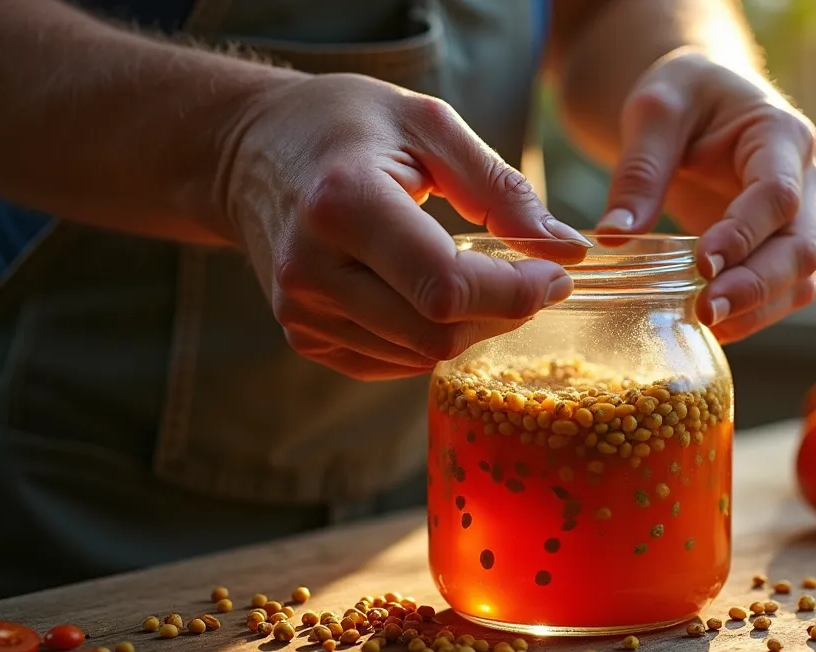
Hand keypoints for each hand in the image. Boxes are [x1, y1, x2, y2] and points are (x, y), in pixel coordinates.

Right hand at [221, 73, 591, 379]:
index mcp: (343, 204)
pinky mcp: (303, 336)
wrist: (249, 150)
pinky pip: (393, 362)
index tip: (557, 273)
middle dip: (503, 313)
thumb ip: (500, 187)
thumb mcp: (428, 124)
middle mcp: (312, 269)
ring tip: (484, 279)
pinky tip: (438, 296)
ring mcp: (301, 311)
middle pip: (437, 334)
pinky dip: (434, 338)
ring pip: (420, 356)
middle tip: (531, 277)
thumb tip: (566, 250)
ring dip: (472, 327)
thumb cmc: (345, 125)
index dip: (516, 293)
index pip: (446, 287)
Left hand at [596, 49, 815, 343]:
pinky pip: (782, 290)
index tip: (702, 265)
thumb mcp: (654, 111)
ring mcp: (798, 218)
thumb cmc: (684, 94)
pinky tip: (714, 326)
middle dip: (756, 286)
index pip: (778, 194)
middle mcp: (804, 179)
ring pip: (800, 278)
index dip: (745, 234)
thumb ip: (639, 170)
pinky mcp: (777, 246)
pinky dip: (754, 314)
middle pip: (801, 247)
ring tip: (706, 325)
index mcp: (781, 135)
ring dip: (758, 309)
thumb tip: (613, 236)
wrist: (701, 98)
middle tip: (706, 313)